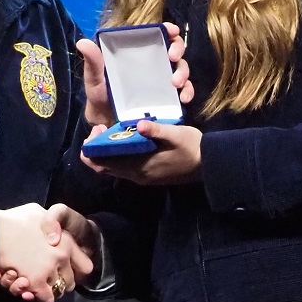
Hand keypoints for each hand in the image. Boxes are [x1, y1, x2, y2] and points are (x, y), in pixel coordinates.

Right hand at [0, 203, 92, 301]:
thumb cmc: (14, 219)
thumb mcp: (38, 212)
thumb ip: (49, 222)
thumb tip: (51, 229)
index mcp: (66, 241)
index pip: (86, 267)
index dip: (76, 271)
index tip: (65, 271)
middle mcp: (61, 257)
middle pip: (70, 282)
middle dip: (59, 283)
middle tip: (46, 280)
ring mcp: (49, 270)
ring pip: (57, 291)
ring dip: (46, 290)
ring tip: (34, 284)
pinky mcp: (35, 282)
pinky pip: (44, 299)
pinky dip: (38, 298)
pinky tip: (29, 290)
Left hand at [78, 21, 193, 126]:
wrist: (108, 124)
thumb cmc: (101, 98)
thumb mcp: (95, 80)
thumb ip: (92, 63)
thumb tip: (83, 42)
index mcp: (137, 53)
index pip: (155, 34)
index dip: (167, 29)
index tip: (171, 30)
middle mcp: (152, 62)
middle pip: (173, 47)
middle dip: (178, 48)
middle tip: (173, 57)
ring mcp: (163, 78)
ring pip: (181, 67)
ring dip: (183, 72)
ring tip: (176, 83)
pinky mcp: (170, 95)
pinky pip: (185, 90)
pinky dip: (188, 92)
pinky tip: (184, 99)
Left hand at [80, 120, 202, 184]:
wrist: (209, 165)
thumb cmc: (192, 148)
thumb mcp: (176, 134)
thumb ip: (157, 130)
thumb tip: (140, 124)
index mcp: (139, 166)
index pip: (102, 164)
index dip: (92, 149)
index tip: (99, 129)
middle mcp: (136, 175)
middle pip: (103, 167)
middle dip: (96, 149)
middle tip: (102, 128)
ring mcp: (141, 177)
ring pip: (112, 168)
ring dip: (106, 152)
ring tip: (111, 131)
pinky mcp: (147, 175)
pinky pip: (123, 168)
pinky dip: (117, 156)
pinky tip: (125, 140)